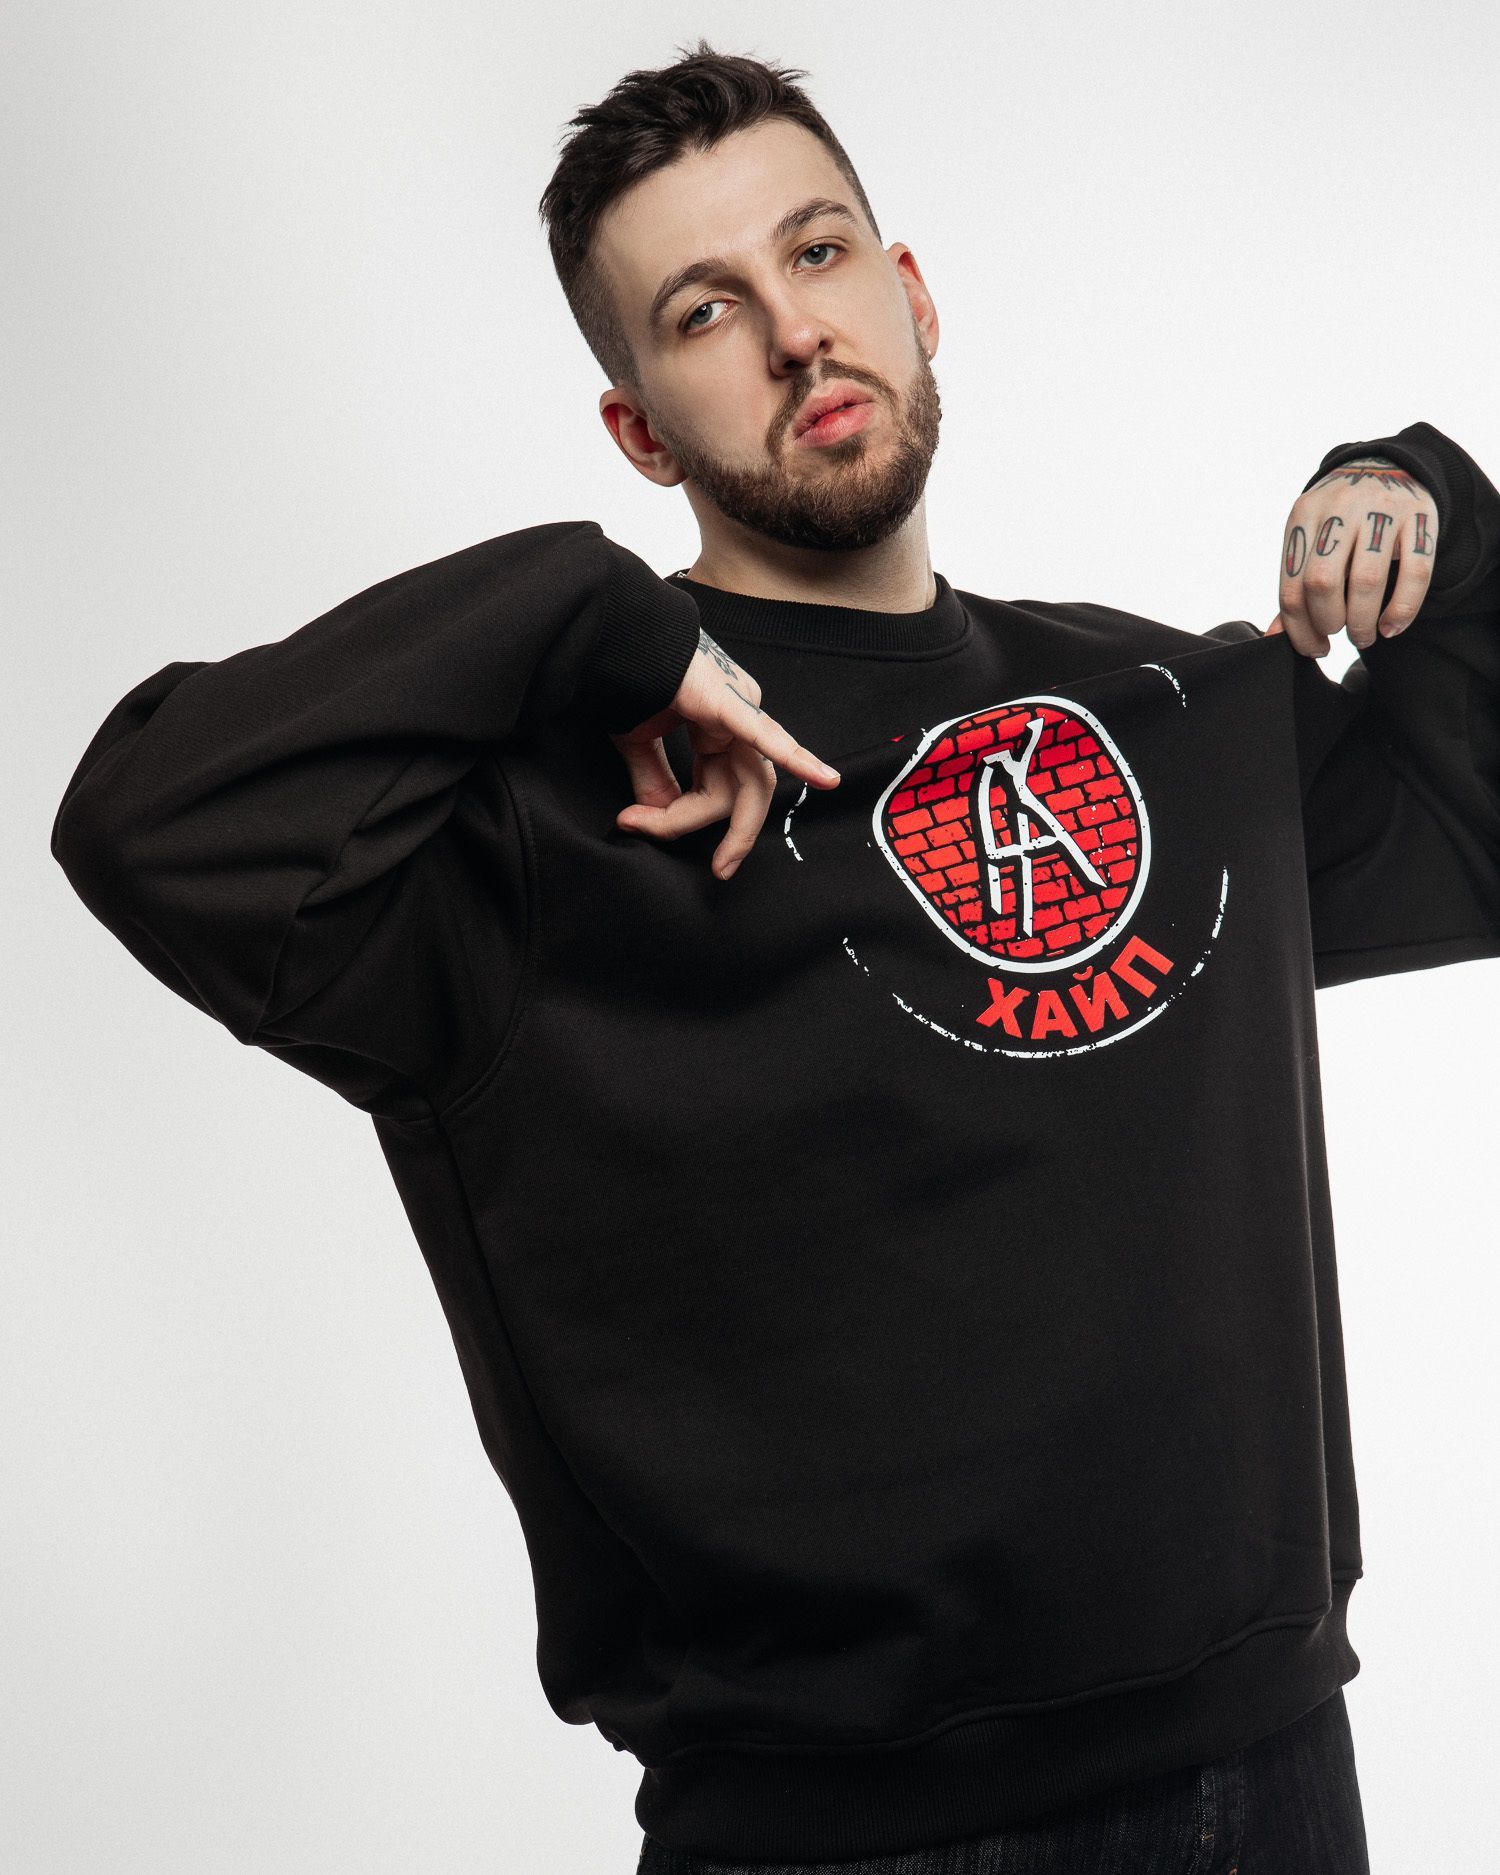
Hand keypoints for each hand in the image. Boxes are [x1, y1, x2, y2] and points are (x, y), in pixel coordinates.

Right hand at [609, 627, 840, 879]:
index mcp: (718, 728)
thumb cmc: (626, 680)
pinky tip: (824, 779)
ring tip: (714, 855)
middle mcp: (738, 720)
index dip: (679, 817)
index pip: (714, 787)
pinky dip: (795, 758)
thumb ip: (654, 781)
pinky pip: (765, 736)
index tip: (637, 826)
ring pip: (749, 781)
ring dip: (729, 824)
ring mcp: (739, 709)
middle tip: (721, 871)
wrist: (610, 639)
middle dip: (736, 836)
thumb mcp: (638, 743)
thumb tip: (652, 818)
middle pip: (746, 790)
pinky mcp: (730, 702)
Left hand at [1267, 456, 1438, 655]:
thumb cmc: (1339, 520)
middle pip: (1323, 582)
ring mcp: (1382, 510)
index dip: (1300, 628)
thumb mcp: (1310, 540)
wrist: (1386, 467)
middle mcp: (1340, 508)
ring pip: (1366, 580)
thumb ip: (1295, 585)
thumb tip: (1274, 637)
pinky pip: (1415, 573)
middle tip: (1337, 635)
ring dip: (1362, 622)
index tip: (1314, 647)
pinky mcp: (1419, 516)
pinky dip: (1402, 610)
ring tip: (1363, 636)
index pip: (1292, 586)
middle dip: (1328, 622)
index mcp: (1303, 515)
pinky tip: (1391, 627)